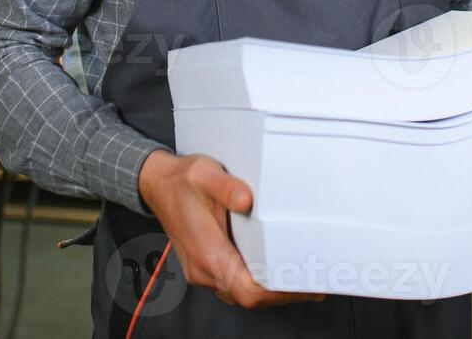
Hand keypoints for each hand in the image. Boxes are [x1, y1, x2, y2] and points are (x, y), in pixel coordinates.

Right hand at [137, 150, 324, 308]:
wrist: (157, 185)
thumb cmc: (182, 181)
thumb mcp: (204, 174)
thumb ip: (226, 187)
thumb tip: (247, 199)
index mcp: (207, 253)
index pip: (246, 291)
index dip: (276, 293)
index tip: (301, 283)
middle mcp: (204, 269)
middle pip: (248, 298)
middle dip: (282, 294)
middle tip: (313, 282)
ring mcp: (204, 271)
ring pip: (241, 295)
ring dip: (270, 291)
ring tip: (300, 278)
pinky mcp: (206, 266)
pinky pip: (235, 285)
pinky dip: (258, 283)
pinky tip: (275, 270)